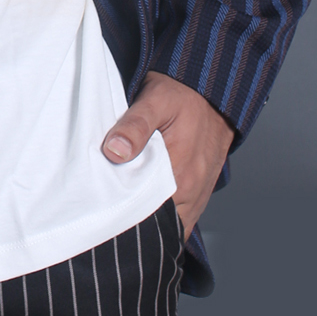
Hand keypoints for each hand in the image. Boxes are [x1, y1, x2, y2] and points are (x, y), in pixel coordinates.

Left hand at [101, 70, 234, 242]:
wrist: (213, 92)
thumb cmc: (182, 95)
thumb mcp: (154, 101)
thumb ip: (135, 127)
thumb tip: (114, 151)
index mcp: (179, 174)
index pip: (145, 213)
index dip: (122, 215)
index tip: (103, 208)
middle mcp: (192, 191)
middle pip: (158, 222)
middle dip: (134, 220)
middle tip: (110, 208)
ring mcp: (198, 195)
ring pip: (171, 224)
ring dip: (151, 220)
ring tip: (127, 209)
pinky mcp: (200, 193)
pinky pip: (182, 218)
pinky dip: (166, 217)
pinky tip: (149, 206)